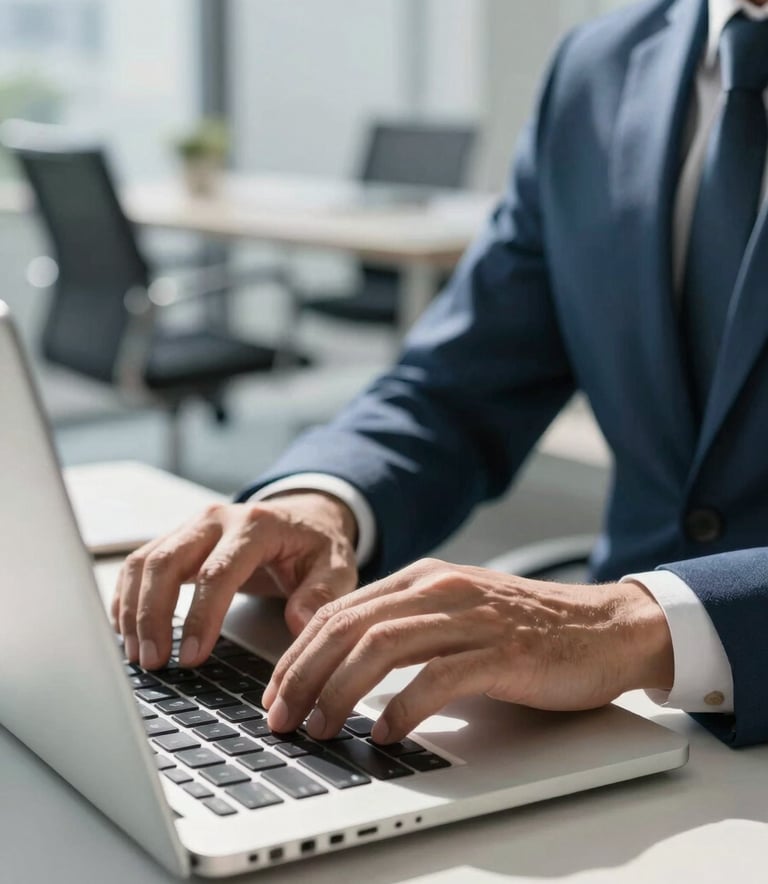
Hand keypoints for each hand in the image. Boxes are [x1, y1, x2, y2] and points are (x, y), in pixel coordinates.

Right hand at [111, 491, 357, 669]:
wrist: (304, 517)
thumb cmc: (316, 545)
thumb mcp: (336, 565)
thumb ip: (322, 592)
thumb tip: (299, 622)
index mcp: (256, 525)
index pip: (218, 571)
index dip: (201, 616)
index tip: (192, 656)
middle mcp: (216, 519)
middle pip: (167, 562)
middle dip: (152, 615)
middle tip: (152, 661)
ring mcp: (191, 526)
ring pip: (145, 562)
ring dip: (133, 610)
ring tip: (139, 655)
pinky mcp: (177, 539)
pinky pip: (139, 564)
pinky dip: (127, 597)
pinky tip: (126, 631)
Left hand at [262, 558, 672, 742]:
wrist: (604, 626)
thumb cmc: (527, 628)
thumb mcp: (455, 612)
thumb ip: (406, 626)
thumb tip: (345, 667)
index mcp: (422, 578)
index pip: (338, 611)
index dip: (297, 653)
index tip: (275, 692)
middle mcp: (439, 589)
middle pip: (348, 627)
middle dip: (303, 675)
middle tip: (280, 717)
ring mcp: (470, 618)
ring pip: (381, 647)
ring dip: (339, 692)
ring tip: (320, 728)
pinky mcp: (501, 650)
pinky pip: (437, 678)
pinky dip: (403, 708)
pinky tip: (385, 733)